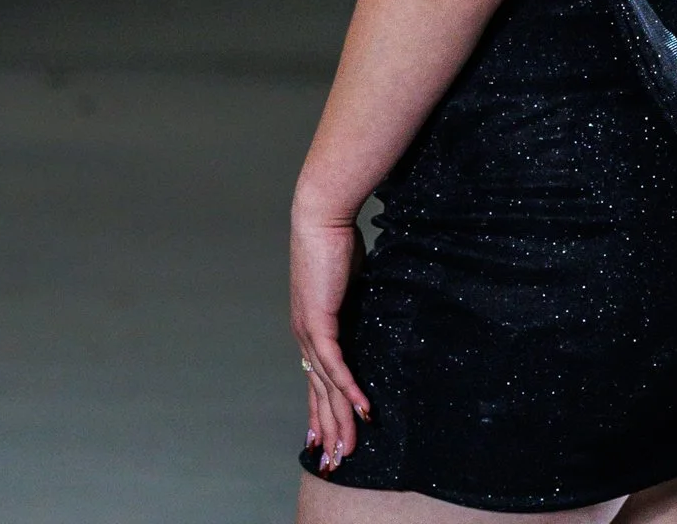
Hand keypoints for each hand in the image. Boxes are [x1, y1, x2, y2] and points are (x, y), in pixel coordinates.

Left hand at [290, 206, 371, 473]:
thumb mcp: (349, 284)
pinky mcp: (319, 320)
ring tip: (350, 448)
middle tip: (338, 460)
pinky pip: (336, 363)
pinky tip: (362, 408)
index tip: (328, 437)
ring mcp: (309, 330)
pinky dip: (349, 387)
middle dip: (329, 428)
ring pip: (326, 385)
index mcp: (311, 328)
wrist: (321, 217)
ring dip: (341, 418)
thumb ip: (355, 307)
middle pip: (318, 391)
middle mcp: (305, 334)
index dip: (322, 410)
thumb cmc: (335, 242)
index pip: (317, 378)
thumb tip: (371, 316)